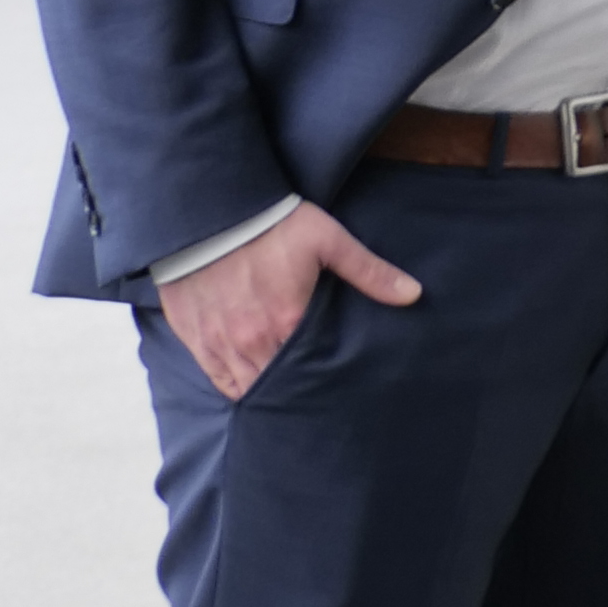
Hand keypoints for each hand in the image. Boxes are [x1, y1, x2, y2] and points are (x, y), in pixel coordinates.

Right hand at [159, 200, 424, 402]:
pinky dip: (233, 384)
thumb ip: (370, 272)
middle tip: (314, 395)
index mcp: (287, 323)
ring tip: (285, 394)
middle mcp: (250, 341)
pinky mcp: (193, 336)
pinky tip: (250, 384)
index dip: (322, 383)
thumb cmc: (273, 225)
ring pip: (244, 387)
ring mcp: (218, 342)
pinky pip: (215, 377)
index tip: (337, 388)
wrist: (211, 211)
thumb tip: (413, 294)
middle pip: (276, 386)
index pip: (308, 374)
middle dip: (295, 392)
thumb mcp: (328, 241)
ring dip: (264, 391)